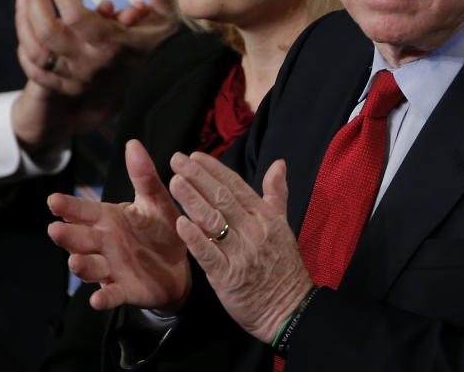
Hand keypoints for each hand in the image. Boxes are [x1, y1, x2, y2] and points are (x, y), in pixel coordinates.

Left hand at [11, 0, 177, 151]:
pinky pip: (35, 71)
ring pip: (36, 50)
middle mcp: (90, 63)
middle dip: (36, 0)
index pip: (75, 16)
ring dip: (23, 20)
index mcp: (112, 44)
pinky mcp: (66, 87)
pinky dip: (25, 49)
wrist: (155, 90)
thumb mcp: (166, 18)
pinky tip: (26, 28)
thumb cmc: (159, 47)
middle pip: (48, 32)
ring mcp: (76, 78)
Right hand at [48, 140, 190, 312]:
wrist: (180, 266)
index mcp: (108, 218)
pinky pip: (111, 295)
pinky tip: (97, 300)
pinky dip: (103, 298)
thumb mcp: (156, 201)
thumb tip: (133, 143)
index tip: (53, 200)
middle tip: (55, 229)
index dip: (68, 206)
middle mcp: (104, 243)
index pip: (84, 210)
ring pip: (90, 267)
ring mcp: (111, 268)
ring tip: (75, 261)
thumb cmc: (162, 229)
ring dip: (81, 266)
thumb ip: (144, 176)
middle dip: (67, 235)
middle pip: (80, 239)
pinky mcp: (124, 290)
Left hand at [168, 152, 314, 342]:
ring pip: (213, 222)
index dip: (215, 170)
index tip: (196, 156)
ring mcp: (241, 254)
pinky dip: (195, 238)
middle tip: (177, 160)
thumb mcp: (284, 225)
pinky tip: (180, 223)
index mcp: (265, 217)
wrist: (289, 308)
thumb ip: (277, 193)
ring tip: (174, 182)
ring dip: (192, 200)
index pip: (237, 186)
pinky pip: (209, 255)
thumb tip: (278, 163)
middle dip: (198, 177)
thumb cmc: (283, 266)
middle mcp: (253, 231)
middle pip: (222, 199)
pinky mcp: (229, 277)